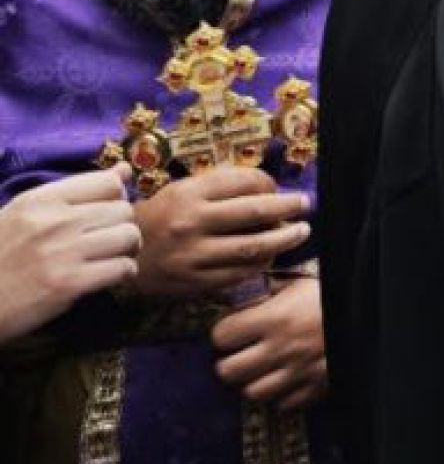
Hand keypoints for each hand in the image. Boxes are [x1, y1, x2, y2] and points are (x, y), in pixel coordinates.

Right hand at [0, 167, 139, 340]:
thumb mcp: (24, 214)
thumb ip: (74, 192)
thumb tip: (124, 169)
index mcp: (40, 200)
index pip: (108, 182)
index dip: (116, 198)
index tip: (106, 212)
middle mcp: (54, 221)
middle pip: (124, 210)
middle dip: (124, 225)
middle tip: (113, 240)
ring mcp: (62, 252)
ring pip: (129, 236)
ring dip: (128, 249)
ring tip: (113, 256)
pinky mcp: (69, 284)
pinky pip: (123, 268)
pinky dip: (123, 272)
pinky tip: (109, 276)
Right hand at [130, 168, 308, 299]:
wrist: (117, 255)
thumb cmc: (157, 218)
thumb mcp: (180, 191)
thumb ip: (218, 187)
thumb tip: (267, 187)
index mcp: (189, 193)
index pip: (245, 182)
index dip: (270, 184)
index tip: (280, 189)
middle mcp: (192, 222)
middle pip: (256, 211)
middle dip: (288, 207)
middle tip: (305, 205)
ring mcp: (193, 255)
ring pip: (253, 247)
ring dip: (284, 239)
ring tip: (300, 231)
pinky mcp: (195, 281)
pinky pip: (240, 273)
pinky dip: (261, 263)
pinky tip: (271, 256)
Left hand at [210, 276, 326, 409]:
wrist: (374, 310)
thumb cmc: (335, 294)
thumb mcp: (299, 283)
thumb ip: (267, 291)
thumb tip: (238, 298)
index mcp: (275, 318)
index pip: (221, 336)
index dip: (224, 332)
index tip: (233, 329)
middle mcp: (281, 348)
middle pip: (228, 371)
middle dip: (231, 361)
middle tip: (241, 353)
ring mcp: (298, 372)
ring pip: (252, 393)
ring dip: (253, 381)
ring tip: (262, 368)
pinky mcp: (316, 387)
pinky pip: (284, 404)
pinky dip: (282, 395)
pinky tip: (287, 378)